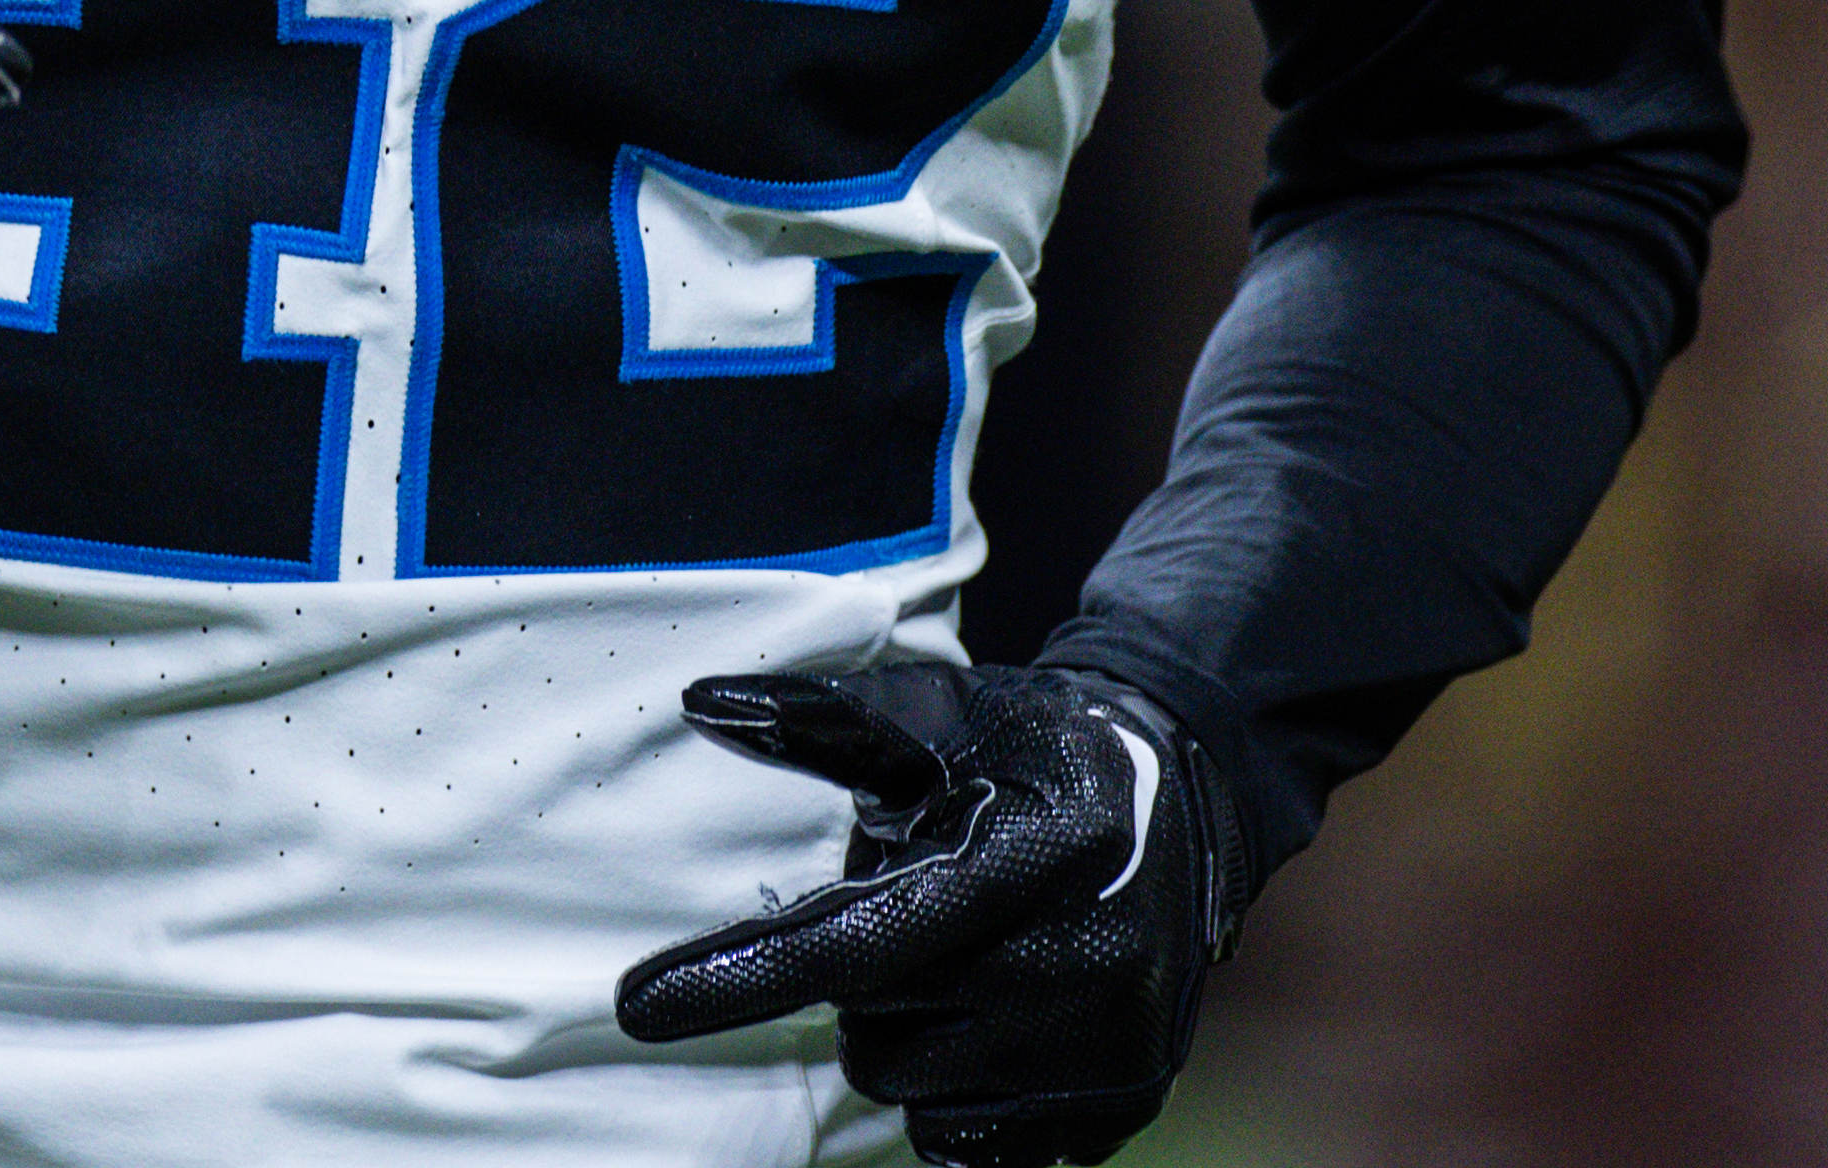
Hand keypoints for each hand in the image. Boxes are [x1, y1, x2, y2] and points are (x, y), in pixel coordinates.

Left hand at [613, 657, 1239, 1167]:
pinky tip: (1000, 1020)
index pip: (850, 945)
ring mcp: (1105, 1049)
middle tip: (920, 916)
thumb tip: (700, 704)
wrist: (1190, 795)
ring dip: (913, 1038)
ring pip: (915, 1096)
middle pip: (872, 1031)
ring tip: (969, 960)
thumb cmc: (1032, 748)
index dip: (739, 975)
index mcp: (1022, 863)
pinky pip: (975, 1146)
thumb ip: (821, 721)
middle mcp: (1074, 966)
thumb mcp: (937, 712)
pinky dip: (963, 1092)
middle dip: (865, 983)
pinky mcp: (1119, 1106)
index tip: (638, 1005)